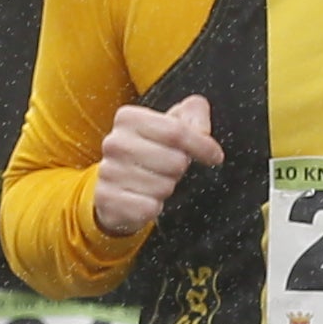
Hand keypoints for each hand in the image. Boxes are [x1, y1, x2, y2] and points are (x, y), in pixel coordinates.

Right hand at [90, 91, 221, 237]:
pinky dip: (153, 207)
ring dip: (166, 188)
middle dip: (179, 169)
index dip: (202, 145)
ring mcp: (108, 172)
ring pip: (164, 186)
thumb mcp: (171, 126)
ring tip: (153, 181)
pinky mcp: (108, 200)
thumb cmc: (149, 153)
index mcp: (129, 118)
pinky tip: (143, 198)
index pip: (176, 131)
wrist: (115, 187)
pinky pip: (149, 208)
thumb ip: (193, 115)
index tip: (214, 155)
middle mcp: (114, 143)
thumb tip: (202, 130)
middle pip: (174, 161)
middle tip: (167, 168)